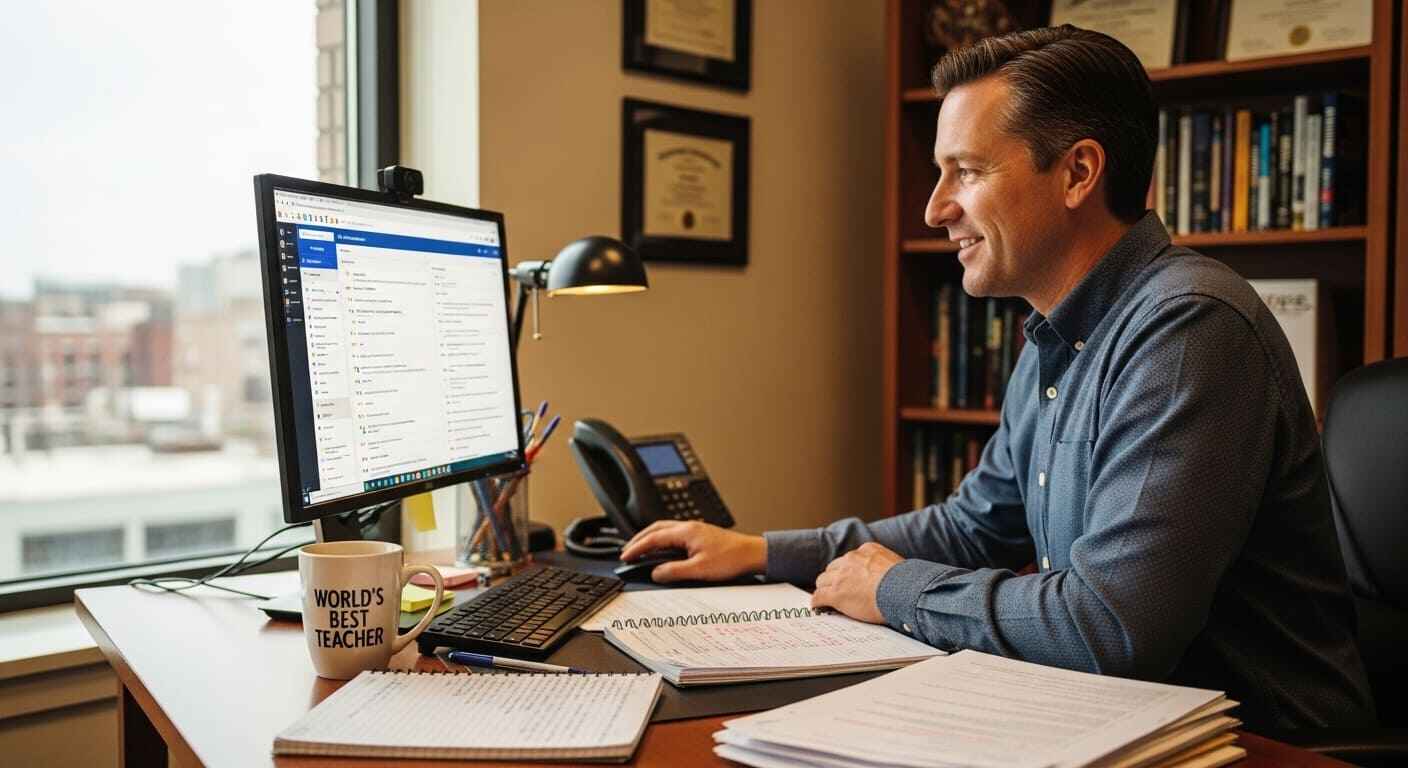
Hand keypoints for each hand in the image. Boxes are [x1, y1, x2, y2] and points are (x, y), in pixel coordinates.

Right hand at [620, 521, 766, 583]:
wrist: (752, 554)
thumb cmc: (732, 558)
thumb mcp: (700, 570)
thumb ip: (675, 571)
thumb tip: (656, 573)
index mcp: (686, 532)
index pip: (653, 538)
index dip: (637, 548)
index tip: (626, 556)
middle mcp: (689, 527)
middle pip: (655, 528)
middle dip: (639, 539)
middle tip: (627, 551)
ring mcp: (695, 529)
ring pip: (665, 529)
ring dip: (650, 538)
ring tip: (640, 549)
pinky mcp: (701, 535)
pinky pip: (674, 533)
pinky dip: (662, 539)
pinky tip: (663, 549)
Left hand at [811, 543, 903, 624]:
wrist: (903, 591)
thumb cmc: (906, 583)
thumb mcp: (895, 565)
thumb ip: (884, 567)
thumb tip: (887, 578)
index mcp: (867, 550)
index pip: (850, 559)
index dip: (848, 570)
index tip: (849, 577)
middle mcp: (852, 559)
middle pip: (833, 567)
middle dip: (834, 577)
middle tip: (837, 588)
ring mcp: (842, 576)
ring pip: (822, 580)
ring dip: (824, 588)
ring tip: (825, 597)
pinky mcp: (836, 593)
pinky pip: (819, 596)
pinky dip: (817, 601)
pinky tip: (817, 606)